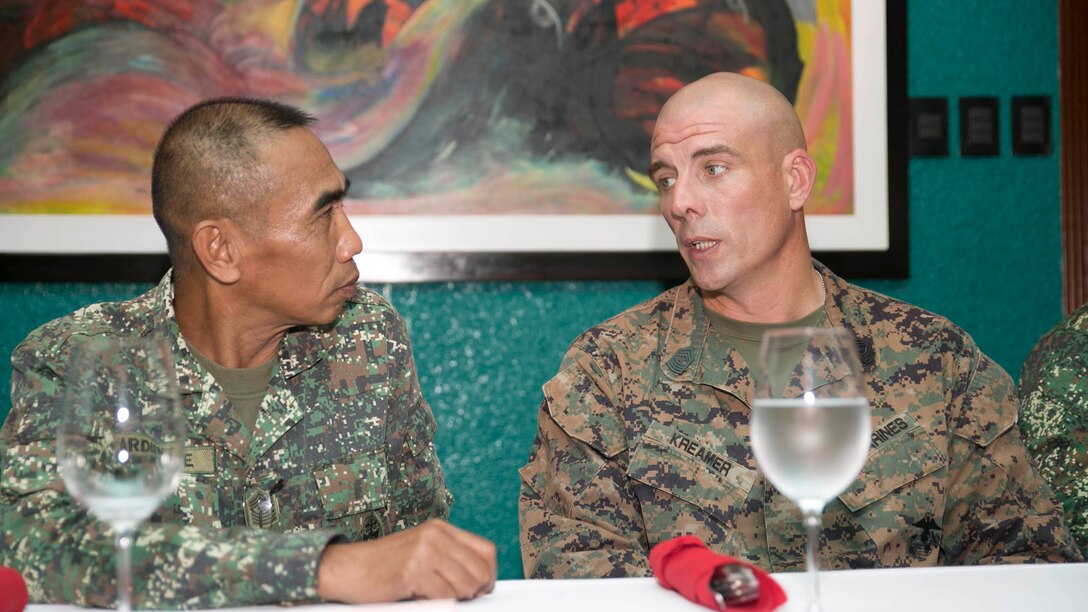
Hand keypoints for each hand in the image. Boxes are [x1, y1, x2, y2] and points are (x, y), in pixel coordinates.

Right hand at [316, 519, 496, 602]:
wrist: (346, 567)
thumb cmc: (382, 565)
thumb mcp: (420, 550)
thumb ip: (448, 557)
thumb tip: (479, 579)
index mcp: (440, 528)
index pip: (486, 550)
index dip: (489, 574)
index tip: (481, 588)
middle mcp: (435, 535)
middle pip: (480, 570)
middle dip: (474, 591)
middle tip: (458, 598)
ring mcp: (424, 551)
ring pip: (466, 585)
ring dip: (455, 598)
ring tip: (434, 595)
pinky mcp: (413, 571)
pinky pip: (445, 597)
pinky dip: (437, 603)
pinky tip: (420, 597)